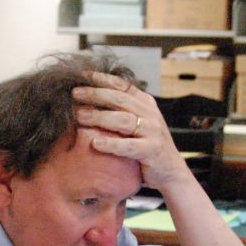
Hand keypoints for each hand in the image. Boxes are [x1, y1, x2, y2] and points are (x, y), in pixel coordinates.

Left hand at [71, 71, 190, 191]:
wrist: (171, 170)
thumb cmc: (146, 146)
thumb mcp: (137, 123)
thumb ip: (120, 110)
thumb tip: (90, 99)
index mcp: (145, 103)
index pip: (122, 85)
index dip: (101, 79)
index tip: (81, 75)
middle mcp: (149, 113)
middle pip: (119, 99)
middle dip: (95, 94)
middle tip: (74, 93)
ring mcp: (152, 131)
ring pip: (122, 120)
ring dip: (98, 116)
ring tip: (78, 116)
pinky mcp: (151, 149)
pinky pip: (128, 146)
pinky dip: (111, 144)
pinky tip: (95, 143)